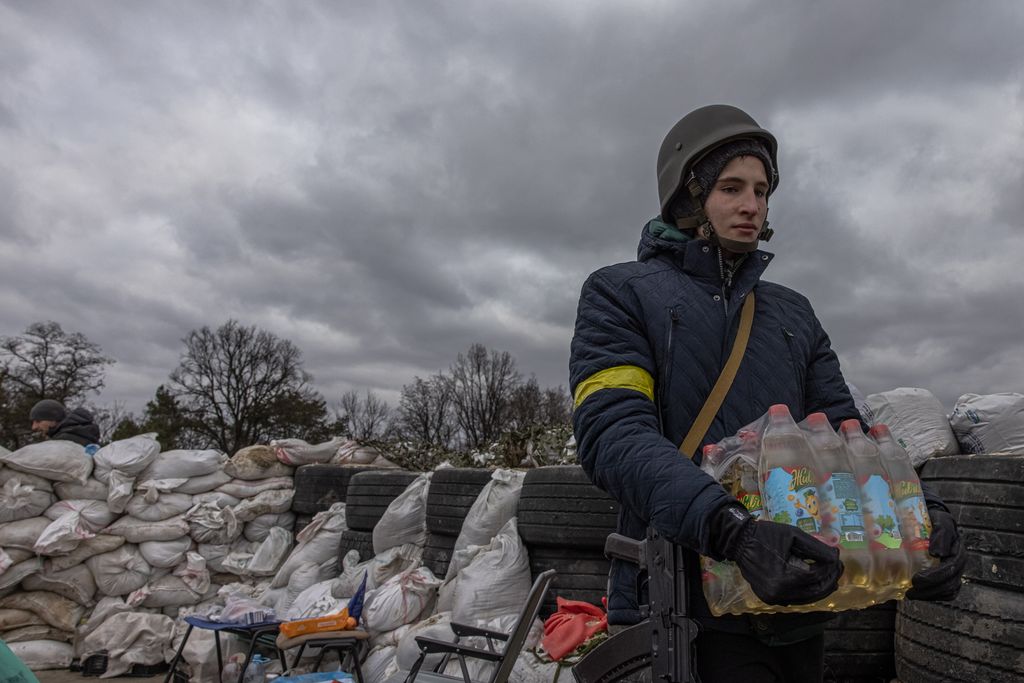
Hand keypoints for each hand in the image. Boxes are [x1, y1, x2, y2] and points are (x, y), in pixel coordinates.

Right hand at [708, 504, 842, 604]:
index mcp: (785, 576)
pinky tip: (812, 581)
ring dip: (820, 588)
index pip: (817, 576)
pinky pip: (795, 598)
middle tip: (838, 568)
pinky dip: (806, 591)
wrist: (739, 541)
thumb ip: (817, 548)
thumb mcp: (793, 535)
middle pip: (815, 592)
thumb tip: (836, 557)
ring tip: (829, 575)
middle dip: (830, 580)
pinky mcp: (768, 598)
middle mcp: (779, 592)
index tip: (838, 558)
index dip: (831, 568)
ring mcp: (772, 598)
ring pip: (807, 598)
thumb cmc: (766, 534)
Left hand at [906, 507, 965, 600]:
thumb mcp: (940, 522)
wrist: (936, 520)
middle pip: (950, 583)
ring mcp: (955, 571)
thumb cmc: (937, 521)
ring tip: (912, 595)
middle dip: (930, 590)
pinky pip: (947, 592)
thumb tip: (937, 553)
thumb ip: (941, 534)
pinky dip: (935, 596)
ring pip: (949, 590)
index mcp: (958, 551)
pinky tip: (920, 595)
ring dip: (931, 595)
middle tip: (911, 591)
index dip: (935, 577)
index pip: (950, 569)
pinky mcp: (949, 576)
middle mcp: (959, 564)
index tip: (917, 579)